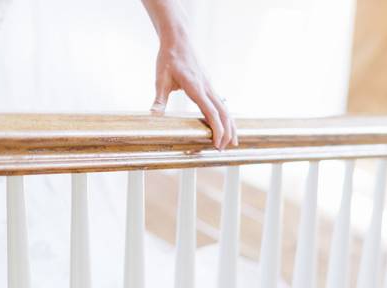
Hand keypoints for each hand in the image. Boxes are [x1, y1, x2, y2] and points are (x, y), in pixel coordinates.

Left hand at [141, 0, 236, 149]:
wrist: (178, 40)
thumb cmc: (168, 58)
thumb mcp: (160, 79)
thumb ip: (159, 99)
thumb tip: (153, 115)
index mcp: (196, 87)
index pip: (211, 111)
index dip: (217, 129)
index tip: (217, 143)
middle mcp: (207, 87)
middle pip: (224, 112)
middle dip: (226, 131)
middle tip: (224, 149)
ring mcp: (210, 86)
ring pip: (226, 108)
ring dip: (230, 125)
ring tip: (232, 142)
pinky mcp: (209, 85)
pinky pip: (221, 103)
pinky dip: (226, 116)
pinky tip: (227, 126)